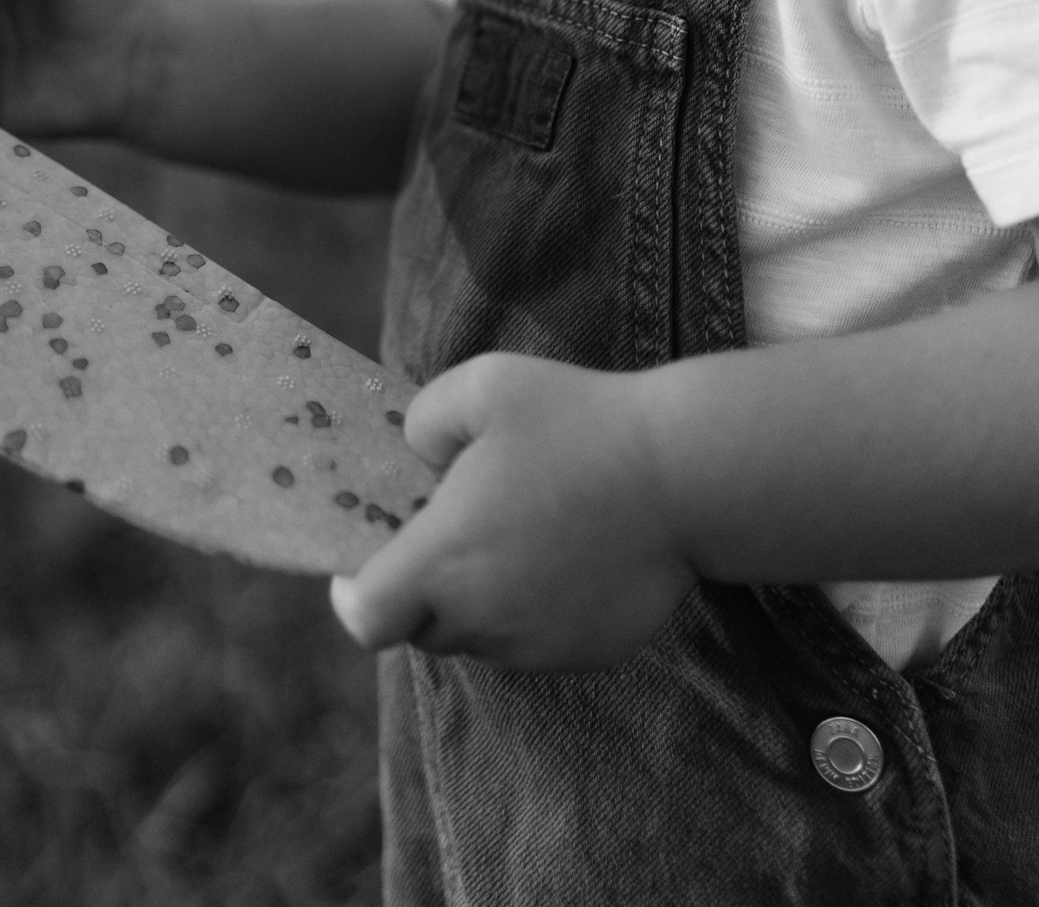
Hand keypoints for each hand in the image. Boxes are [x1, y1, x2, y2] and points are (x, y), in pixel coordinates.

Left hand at [329, 352, 696, 670]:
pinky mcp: (584, 652)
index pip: (366, 619)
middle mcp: (483, 618)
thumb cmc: (580, 423)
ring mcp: (536, 645)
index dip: (354, 595)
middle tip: (452, 526)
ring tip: (519, 527)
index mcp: (445, 559)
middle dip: (423, 587)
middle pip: (423, 627)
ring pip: (481, 634)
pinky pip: (535, 638)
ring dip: (480, 596)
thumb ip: (425, 419)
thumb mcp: (485, 386)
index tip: (364, 562)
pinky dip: (535, 606)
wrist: (684, 476)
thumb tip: (416, 456)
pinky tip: (569, 548)